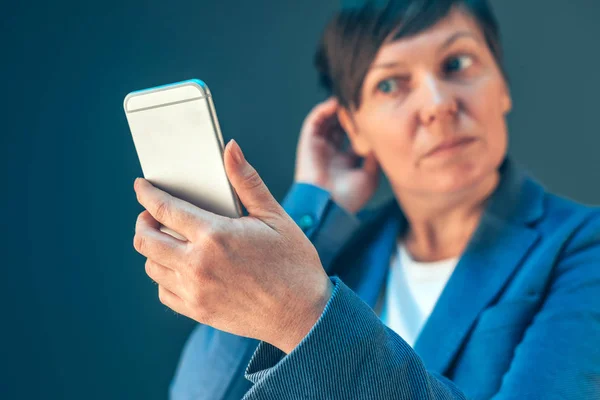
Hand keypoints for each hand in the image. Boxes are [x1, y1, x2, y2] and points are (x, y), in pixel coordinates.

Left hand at [133, 140, 332, 353]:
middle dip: (143, 221)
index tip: (140, 186)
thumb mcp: (274, 216)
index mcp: (215, 235)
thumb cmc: (293, 262)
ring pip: (151, 266)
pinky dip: (164, 276)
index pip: (164, 208)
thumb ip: (247, 181)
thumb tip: (230, 148)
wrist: (304, 313)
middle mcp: (197, 264)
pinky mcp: (198, 311)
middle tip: (152, 214)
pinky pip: (163, 292)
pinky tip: (179, 267)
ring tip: (168, 239)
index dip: (147, 194)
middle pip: (146, 239)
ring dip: (153, 248)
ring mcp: (195, 291)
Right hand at [294, 97, 379, 213]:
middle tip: (362, 101)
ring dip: (337, 109)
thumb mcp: (370, 176)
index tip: (373, 113)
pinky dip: (323, 110)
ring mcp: (319, 147)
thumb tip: (381, 137)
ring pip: (327, 121)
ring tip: (349, 98)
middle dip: (350, 114)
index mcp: (345, 162)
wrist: (327, 205)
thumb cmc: (349, 197)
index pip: (353, 137)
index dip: (362, 124)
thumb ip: (374, 156)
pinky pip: (314, 121)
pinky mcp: (308, 143)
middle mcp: (332, 153)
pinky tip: (335, 103)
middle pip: (340, 126)